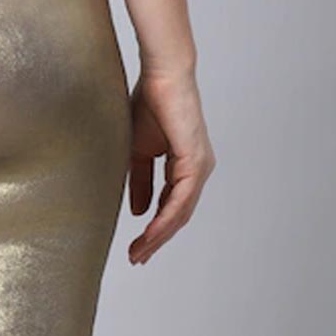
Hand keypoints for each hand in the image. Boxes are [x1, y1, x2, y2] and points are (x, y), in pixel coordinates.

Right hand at [127, 69, 214, 264]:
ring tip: (140, 252)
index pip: (171, 207)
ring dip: (159, 236)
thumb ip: (141, 181)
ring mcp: (199, 166)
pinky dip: (164, 219)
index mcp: (186, 167)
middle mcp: (197, 170)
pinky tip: (150, 233)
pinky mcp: (194, 161)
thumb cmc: (150, 105)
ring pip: (180, 213)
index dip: (154, 229)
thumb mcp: (139, 152)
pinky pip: (180, 200)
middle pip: (178, 216)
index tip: (136, 247)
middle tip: (136, 258)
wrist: (161, 77)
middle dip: (156, 240)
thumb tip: (139, 211)